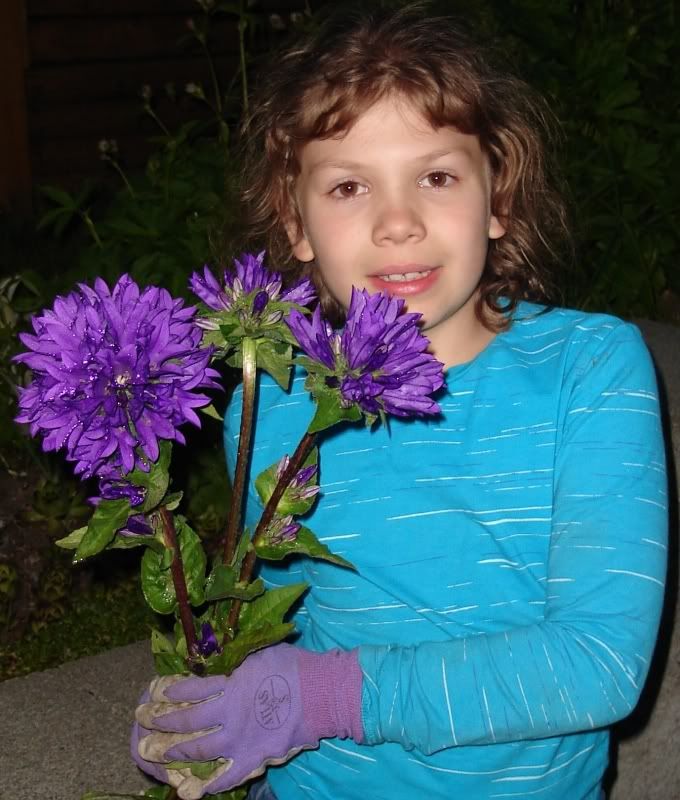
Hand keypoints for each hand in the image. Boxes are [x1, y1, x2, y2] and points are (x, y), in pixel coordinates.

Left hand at [131, 643, 362, 798]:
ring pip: (199, 751)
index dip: (170, 693)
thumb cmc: (291, 668)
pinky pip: (227, 778)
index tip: (155, 693)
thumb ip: (233, 664)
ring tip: (156, 752)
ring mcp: (239, 742)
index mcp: (229, 688)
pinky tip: (191, 791)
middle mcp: (228, 717)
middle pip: (187, 722)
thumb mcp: (258, 654)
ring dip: (175, 752)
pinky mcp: (254, 759)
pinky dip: (208, 786)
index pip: (190, 691)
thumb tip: (215, 662)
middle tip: (142, 721)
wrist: (321, 693)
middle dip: (161, 723)